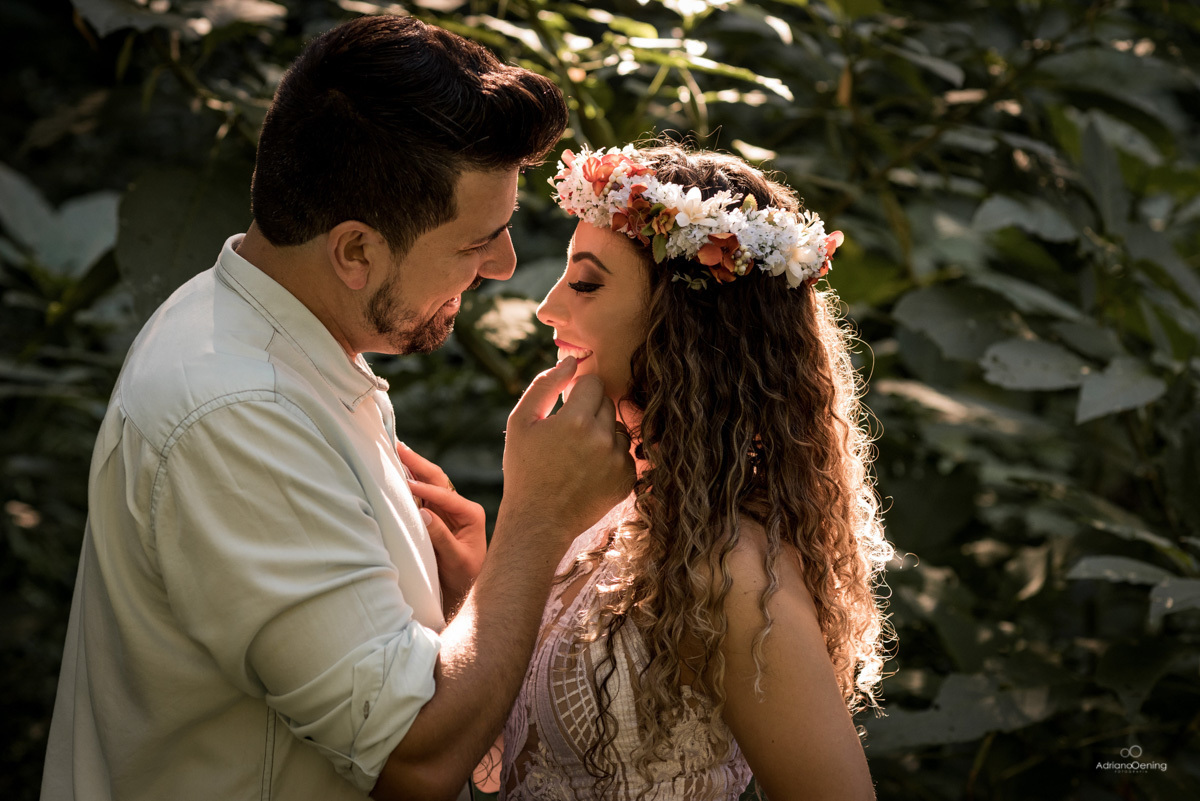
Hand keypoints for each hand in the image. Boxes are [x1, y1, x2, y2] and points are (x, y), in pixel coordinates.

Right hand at [398, 442, 485, 613]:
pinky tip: (399, 472)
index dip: (423, 488)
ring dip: (413, 467)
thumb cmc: (465, 577)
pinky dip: (411, 482)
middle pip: (438, 479)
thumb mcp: (456, 560)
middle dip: (417, 462)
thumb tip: (423, 513)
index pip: (444, 494)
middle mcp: (461, 507)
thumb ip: (441, 537)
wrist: (465, 591)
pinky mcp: (438, 516)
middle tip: (397, 446)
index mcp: (471, 513)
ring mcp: (449, 510)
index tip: (404, 484)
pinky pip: (424, 494)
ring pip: (430, 483)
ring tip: (396, 452)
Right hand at [500, 357, 635, 553]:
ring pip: (616, 427)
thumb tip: (570, 361)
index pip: (593, 383)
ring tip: (577, 454)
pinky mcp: (628, 479)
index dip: (577, 392)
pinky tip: (588, 471)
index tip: (565, 407)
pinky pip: (624, 453)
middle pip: (607, 403)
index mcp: (577, 421)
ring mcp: (618, 461)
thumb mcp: (522, 423)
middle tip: (567, 435)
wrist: (539, 520)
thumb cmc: (525, 469)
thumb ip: (545, 385)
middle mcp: (603, 439)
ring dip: (601, 433)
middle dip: (589, 411)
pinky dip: (609, 457)